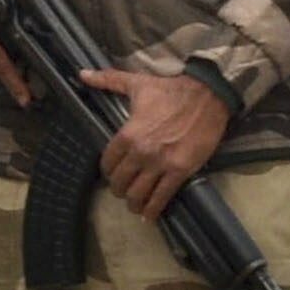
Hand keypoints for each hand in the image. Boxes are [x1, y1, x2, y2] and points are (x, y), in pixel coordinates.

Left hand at [84, 66, 228, 215]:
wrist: (207, 95)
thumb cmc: (171, 90)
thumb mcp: (136, 83)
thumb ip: (108, 81)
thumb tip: (82, 74)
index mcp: (127, 134)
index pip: (107, 163)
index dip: (108, 172)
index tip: (112, 173)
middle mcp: (141, 153)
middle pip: (120, 182)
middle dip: (119, 189)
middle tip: (123, 190)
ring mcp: (160, 164)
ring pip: (138, 194)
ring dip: (133, 203)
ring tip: (134, 204)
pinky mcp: (180, 171)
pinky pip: (162, 198)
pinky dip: (153, 210)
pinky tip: (149, 215)